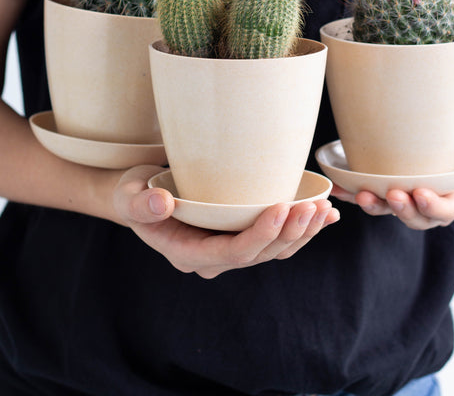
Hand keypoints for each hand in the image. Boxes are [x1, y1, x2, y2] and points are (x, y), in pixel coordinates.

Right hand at [113, 165, 339, 277]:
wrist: (139, 196)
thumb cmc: (132, 194)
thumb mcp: (127, 195)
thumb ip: (139, 203)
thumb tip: (161, 204)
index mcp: (188, 254)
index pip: (234, 252)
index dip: (261, 234)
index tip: (282, 205)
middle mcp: (214, 258)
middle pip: (261, 253)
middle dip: (291, 231)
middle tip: (314, 206)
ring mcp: (230, 249)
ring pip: (275, 249)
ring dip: (303, 232)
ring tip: (326, 210)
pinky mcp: (241, 234)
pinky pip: (277, 238)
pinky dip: (302, 228)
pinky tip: (326, 214)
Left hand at [331, 112, 453, 229]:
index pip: (453, 209)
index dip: (436, 207)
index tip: (420, 194)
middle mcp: (440, 203)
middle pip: (421, 218)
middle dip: (404, 210)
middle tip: (391, 194)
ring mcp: (414, 200)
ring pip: (395, 212)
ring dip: (377, 207)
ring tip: (361, 195)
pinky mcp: (394, 191)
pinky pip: (374, 197)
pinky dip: (354, 195)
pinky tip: (339, 188)